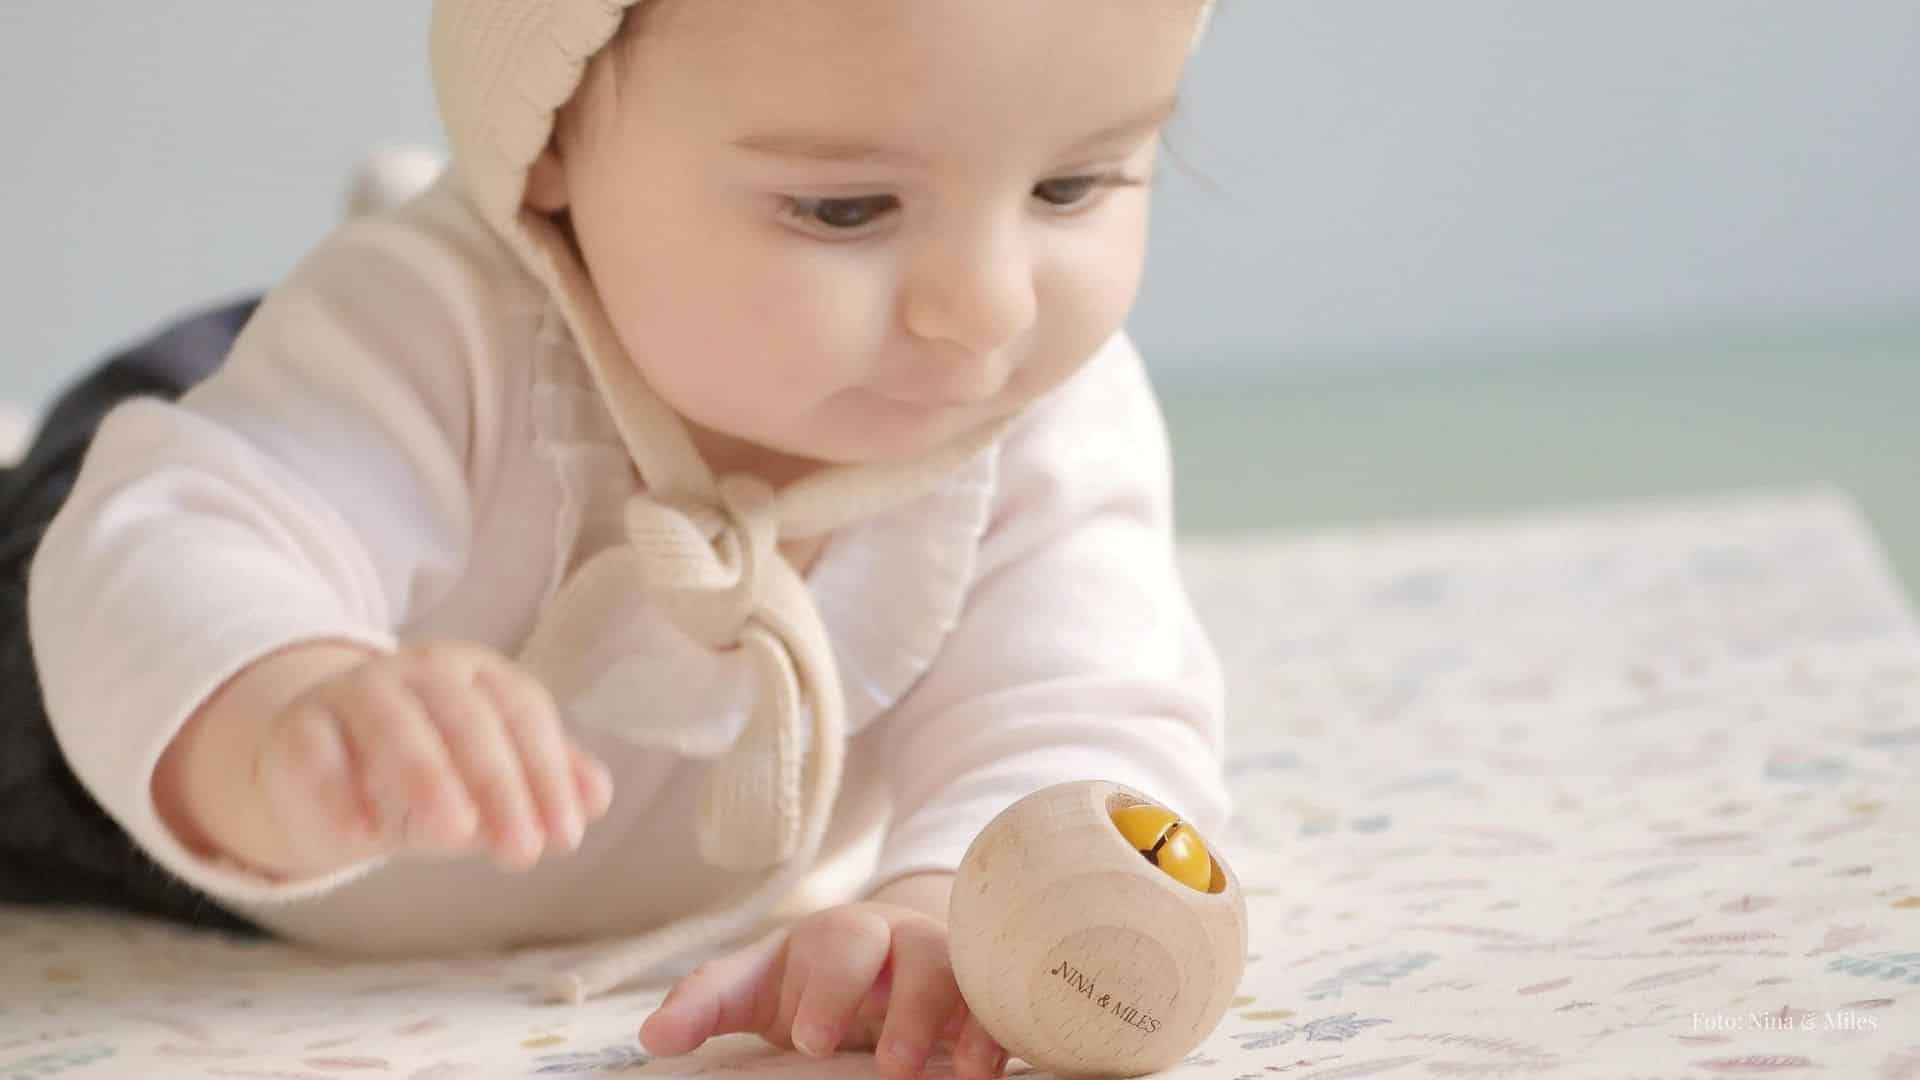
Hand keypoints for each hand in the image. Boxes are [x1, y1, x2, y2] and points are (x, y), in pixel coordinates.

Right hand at [248, 640, 612, 876]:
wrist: (327, 769)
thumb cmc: (429, 772)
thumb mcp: (489, 780)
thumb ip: (543, 782)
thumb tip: (597, 797)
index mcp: (478, 675)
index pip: (524, 714)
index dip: (548, 774)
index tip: (565, 836)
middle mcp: (420, 672)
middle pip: (467, 716)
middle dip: (500, 784)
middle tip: (521, 852)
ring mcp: (356, 692)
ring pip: (393, 721)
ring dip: (427, 774)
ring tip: (453, 833)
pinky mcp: (300, 727)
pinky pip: (317, 751)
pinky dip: (337, 790)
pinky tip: (360, 837)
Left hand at [638, 903, 1010, 1079]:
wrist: (885, 963)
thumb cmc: (813, 980)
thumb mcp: (760, 987)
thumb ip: (709, 1004)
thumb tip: (655, 1036)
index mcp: (835, 936)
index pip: (833, 947)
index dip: (827, 989)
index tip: (812, 1039)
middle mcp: (895, 940)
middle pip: (908, 951)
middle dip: (901, 1004)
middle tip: (888, 1065)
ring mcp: (944, 961)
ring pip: (959, 968)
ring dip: (957, 1017)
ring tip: (960, 1073)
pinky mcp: (981, 991)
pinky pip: (999, 996)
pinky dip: (998, 1028)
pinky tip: (989, 1066)